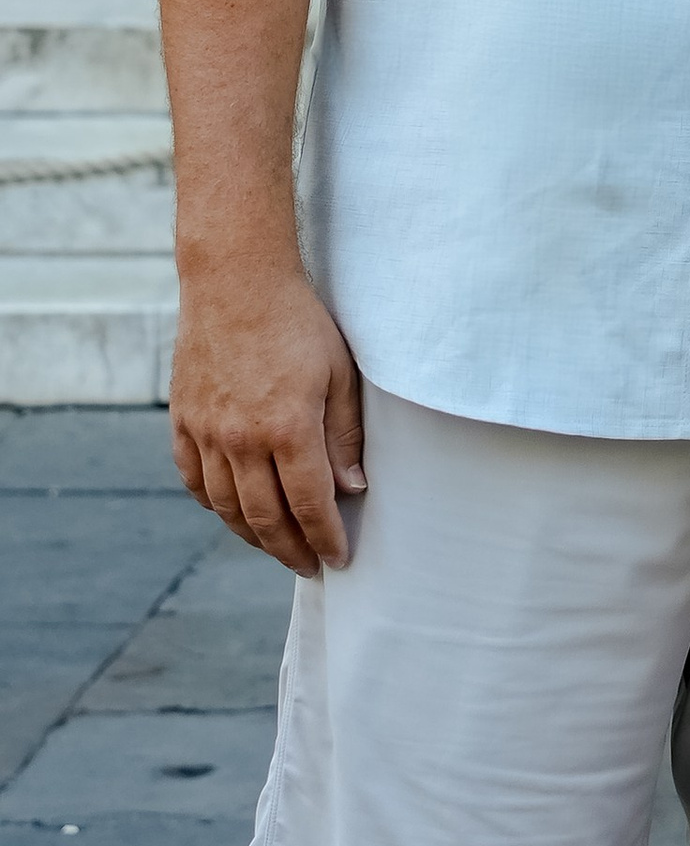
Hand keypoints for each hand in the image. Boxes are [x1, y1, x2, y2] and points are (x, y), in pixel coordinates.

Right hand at [170, 256, 365, 576]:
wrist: (235, 280)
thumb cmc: (298, 321)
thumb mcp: (339, 373)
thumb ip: (343, 436)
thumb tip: (352, 489)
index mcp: (287, 428)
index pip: (310, 504)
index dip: (325, 538)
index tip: (338, 558)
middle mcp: (240, 440)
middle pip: (265, 518)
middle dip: (290, 549)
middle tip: (308, 565)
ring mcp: (205, 432)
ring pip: (226, 507)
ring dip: (252, 536)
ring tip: (275, 546)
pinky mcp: (182, 420)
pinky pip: (193, 480)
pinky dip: (213, 504)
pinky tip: (231, 512)